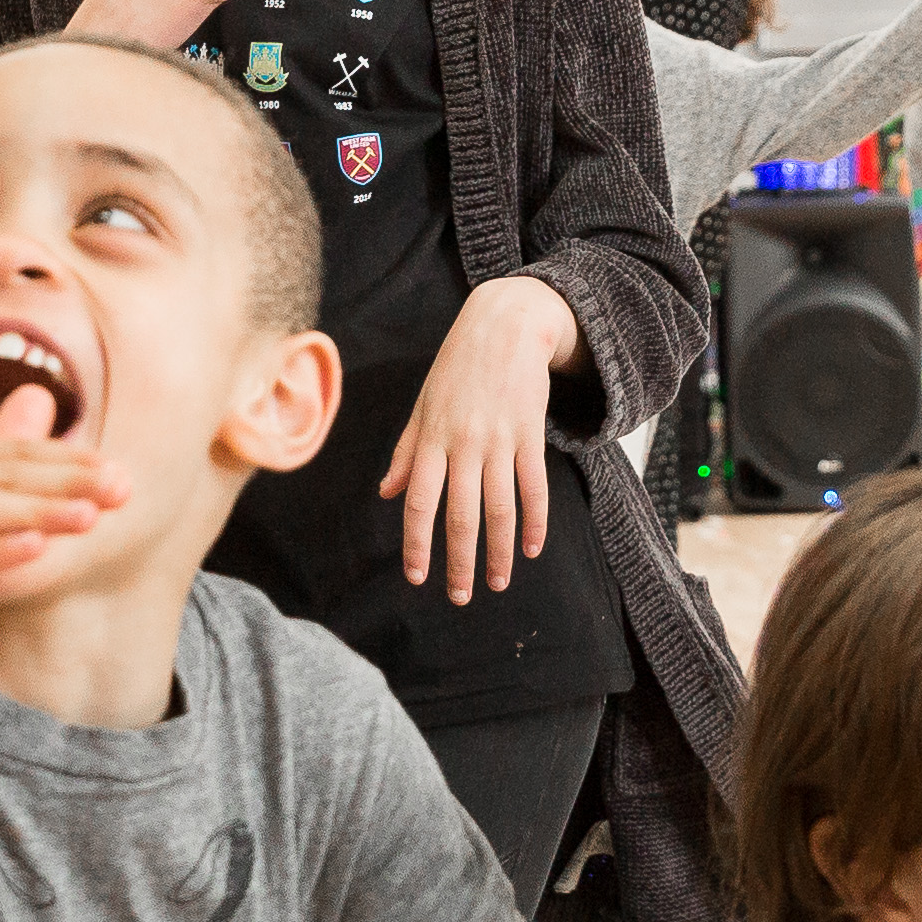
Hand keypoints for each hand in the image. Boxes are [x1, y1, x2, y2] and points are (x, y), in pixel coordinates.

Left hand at [381, 274, 570, 598]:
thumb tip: (386, 493)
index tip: (417, 577)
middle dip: (459, 562)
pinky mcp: (530, 434)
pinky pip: (533, 487)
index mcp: (430, 440)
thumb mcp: (422, 406)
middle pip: (460, 515)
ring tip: (498, 583)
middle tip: (460, 597)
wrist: (504, 324)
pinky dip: (535, 521)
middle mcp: (462, 444)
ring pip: (499, 508)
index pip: (419, 503)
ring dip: (499, 552)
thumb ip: (405, 452)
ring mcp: (499, 440)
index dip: (417, 543)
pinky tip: (532, 549)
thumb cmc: (456, 368)